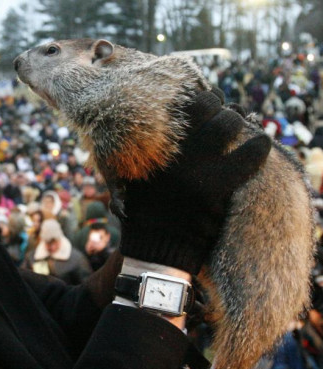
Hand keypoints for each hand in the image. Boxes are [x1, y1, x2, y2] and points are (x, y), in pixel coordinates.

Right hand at [118, 90, 271, 273]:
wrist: (154, 247)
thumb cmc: (142, 210)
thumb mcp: (128, 176)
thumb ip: (141, 151)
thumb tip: (174, 124)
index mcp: (150, 143)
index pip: (183, 102)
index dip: (203, 99)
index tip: (209, 103)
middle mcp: (171, 149)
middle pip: (208, 106)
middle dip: (222, 108)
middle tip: (228, 115)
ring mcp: (194, 167)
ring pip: (228, 123)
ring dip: (239, 121)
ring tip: (244, 126)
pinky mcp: (216, 187)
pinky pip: (249, 154)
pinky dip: (259, 146)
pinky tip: (262, 143)